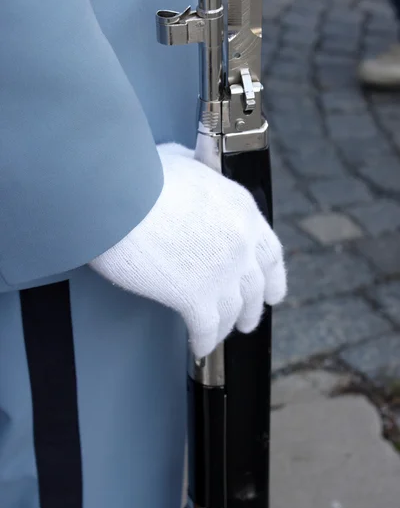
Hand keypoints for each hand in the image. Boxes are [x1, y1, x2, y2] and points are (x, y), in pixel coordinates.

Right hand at [90, 143, 286, 357]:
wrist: (119, 194)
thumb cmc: (140, 173)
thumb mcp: (180, 160)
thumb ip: (195, 170)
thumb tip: (188, 166)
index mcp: (241, 209)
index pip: (270, 252)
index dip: (273, 277)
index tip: (271, 291)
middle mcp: (241, 243)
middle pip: (256, 287)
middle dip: (253, 308)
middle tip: (247, 319)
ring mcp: (222, 272)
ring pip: (233, 311)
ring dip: (227, 327)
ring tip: (220, 335)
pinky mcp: (195, 296)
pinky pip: (206, 328)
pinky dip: (203, 341)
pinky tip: (198, 347)